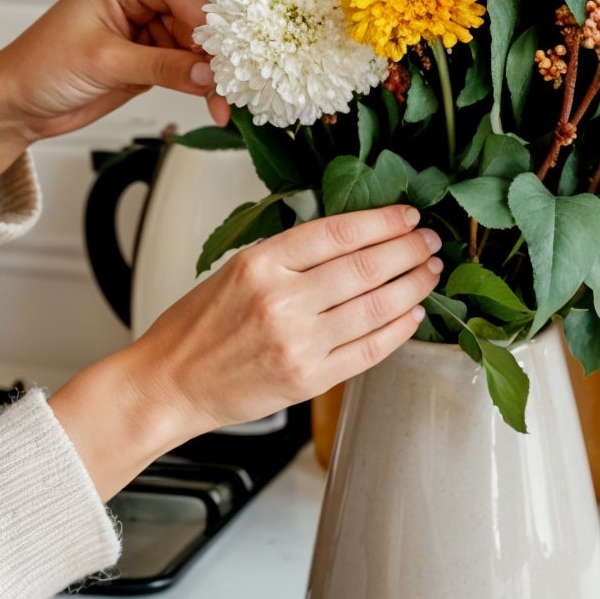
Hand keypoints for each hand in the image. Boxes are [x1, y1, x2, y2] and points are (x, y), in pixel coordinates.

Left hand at [0, 0, 221, 199]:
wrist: (15, 105)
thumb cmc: (40, 67)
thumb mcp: (105, 63)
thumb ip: (161, 67)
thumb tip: (209, 75)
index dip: (204, 20)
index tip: (226, 49)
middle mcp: (136, 0)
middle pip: (192, 21)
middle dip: (211, 53)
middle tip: (232, 82)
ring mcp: (143, 32)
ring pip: (192, 48)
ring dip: (209, 75)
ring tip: (225, 101)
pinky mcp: (146, 60)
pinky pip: (183, 69)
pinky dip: (199, 86)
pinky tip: (213, 102)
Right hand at [47, 206, 441, 496]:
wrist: (170, 383)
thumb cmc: (197, 328)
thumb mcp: (236, 269)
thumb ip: (291, 255)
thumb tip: (352, 237)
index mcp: (261, 264)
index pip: (339, 231)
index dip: (383, 220)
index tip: (408, 215)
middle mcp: (281, 300)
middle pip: (365, 265)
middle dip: (408, 249)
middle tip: (429, 241)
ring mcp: (298, 342)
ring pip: (375, 306)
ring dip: (412, 286)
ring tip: (429, 273)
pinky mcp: (308, 379)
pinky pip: (369, 350)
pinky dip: (398, 330)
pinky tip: (412, 315)